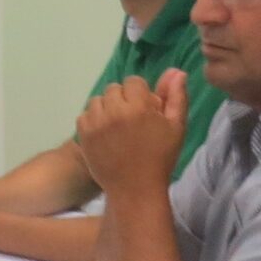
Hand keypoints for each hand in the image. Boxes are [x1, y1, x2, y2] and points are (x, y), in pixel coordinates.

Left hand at [73, 70, 188, 198]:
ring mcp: (96, 122)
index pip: (134, 81)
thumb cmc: (160, 158)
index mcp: (139, 106)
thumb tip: (177, 71)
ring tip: (117, 127)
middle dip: (123, 100)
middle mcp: (114, 110)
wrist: (135, 189)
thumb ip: (176, 97)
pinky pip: (84, 114)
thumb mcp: (176, 127)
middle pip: (114, 88)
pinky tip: (105, 134)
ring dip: (107, 108)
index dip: (141, 95)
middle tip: (131, 121)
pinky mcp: (83, 134)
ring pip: (98, 100)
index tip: (145, 112)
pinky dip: (93, 120)